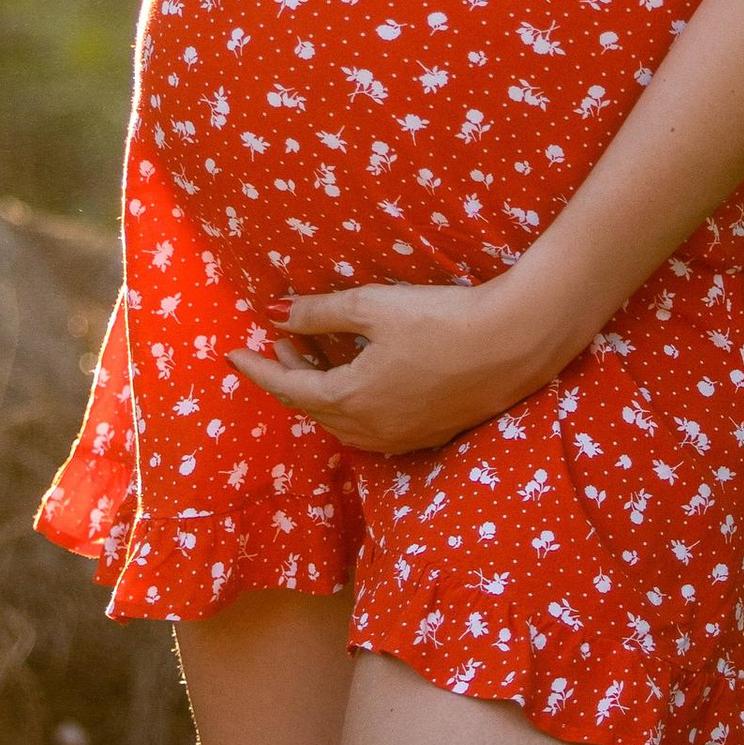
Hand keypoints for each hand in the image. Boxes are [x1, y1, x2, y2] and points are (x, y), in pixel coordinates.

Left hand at [228, 271, 571, 455]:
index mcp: (350, 399)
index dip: (256, 370)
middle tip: (279, 342)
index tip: (230, 355)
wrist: (513, 343)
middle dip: (290, 375)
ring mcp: (400, 438)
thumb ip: (319, 313)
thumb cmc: (441, 319)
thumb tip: (274, 314)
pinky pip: (371, 426)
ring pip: (341, 420)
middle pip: (312, 407)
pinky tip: (360, 375)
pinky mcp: (426, 435)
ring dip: (320, 389)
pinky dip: (351, 401)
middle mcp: (370, 430)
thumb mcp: (373, 306)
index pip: (286, 388)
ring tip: (315, 353)